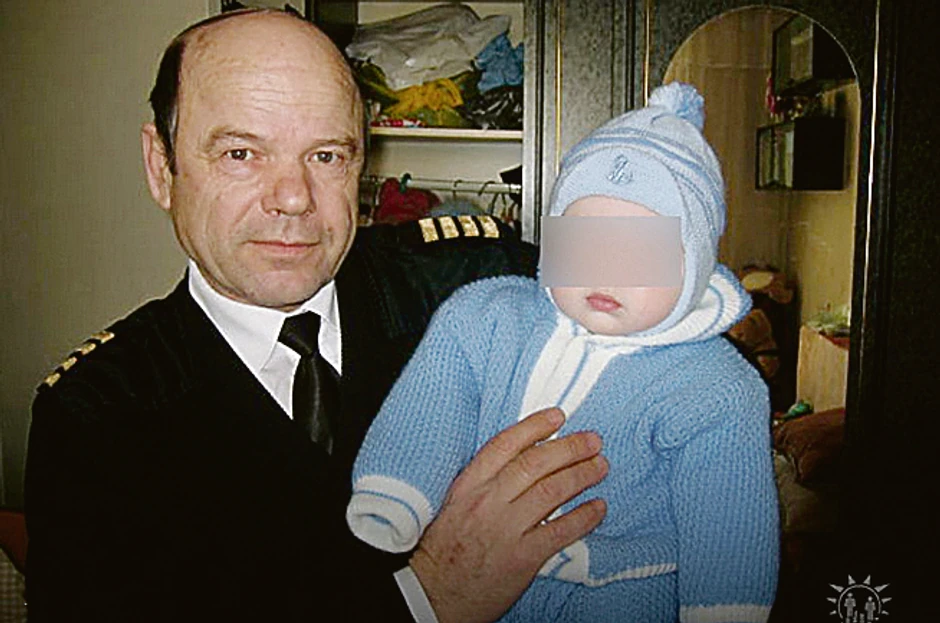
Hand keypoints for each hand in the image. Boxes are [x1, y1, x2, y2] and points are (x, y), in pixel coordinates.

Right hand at [409, 407, 607, 622]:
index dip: (535, 427)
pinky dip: (584, 517)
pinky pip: (560, 531)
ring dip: (581, 475)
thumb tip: (526, 460)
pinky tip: (598, 507)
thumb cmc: (446, 550)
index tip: (559, 417)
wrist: (434, 594)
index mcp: (469, 485)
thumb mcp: (457, 504)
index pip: (505, 445)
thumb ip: (486, 483)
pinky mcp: (522, 558)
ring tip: (600, 467)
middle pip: (535, 464)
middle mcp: (487, 502)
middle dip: (569, 448)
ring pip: (551, 491)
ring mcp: (505, 529)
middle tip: (593, 441)